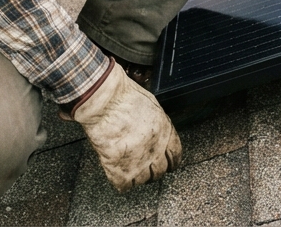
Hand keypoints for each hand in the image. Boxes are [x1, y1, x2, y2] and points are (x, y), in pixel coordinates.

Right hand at [72, 60, 181, 191]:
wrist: (105, 101)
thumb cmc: (123, 96)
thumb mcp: (151, 105)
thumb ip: (157, 122)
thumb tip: (155, 130)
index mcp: (165, 132)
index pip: (175, 155)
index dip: (171, 162)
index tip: (168, 164)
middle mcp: (155, 149)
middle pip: (160, 171)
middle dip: (154, 170)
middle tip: (145, 167)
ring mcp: (138, 161)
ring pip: (143, 180)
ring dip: (137, 176)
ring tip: (129, 168)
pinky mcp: (120, 168)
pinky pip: (124, 185)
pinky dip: (120, 181)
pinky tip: (117, 173)